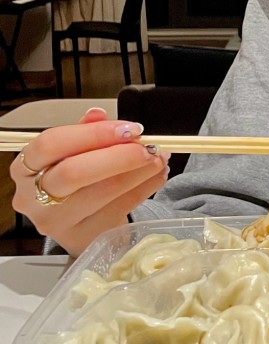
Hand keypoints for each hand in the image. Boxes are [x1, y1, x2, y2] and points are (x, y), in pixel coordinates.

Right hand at [9, 107, 169, 257]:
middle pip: (74, 172)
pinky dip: (146, 188)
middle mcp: (32, 197)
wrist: (80, 222)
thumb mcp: (73, 153)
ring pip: (102, 192)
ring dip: (139, 171)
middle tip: (148, 147)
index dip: (94, 133)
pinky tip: (157, 175)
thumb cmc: (75, 181)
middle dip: (119, 156)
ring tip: (159, 158)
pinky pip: (121, 208)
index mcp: (25, 167)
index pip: (52, 144)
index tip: (129, 128)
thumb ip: (85, 132)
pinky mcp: (83, 237)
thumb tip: (99, 115)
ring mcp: (56, 222)